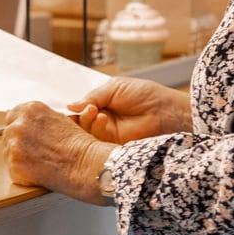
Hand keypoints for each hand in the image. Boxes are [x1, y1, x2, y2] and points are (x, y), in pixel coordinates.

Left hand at [4, 101, 111, 204]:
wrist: (84, 163)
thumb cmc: (77, 144)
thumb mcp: (58, 119)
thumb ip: (39, 118)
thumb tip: (24, 120)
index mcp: (30, 110)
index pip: (12, 116)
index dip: (20, 128)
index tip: (27, 136)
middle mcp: (19, 124)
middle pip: (8, 134)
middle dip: (19, 143)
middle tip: (37, 152)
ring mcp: (14, 144)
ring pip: (8, 152)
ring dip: (20, 158)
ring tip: (40, 162)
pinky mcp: (14, 164)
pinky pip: (13, 170)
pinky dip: (22, 173)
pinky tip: (38, 171)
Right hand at [66, 77, 192, 143]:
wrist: (165, 110)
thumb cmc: (144, 95)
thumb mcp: (115, 88)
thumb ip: (93, 96)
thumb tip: (69, 105)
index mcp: (102, 106)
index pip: (81, 110)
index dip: (74, 110)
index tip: (69, 107)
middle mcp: (102, 121)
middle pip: (80, 123)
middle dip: (80, 116)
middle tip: (86, 108)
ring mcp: (107, 135)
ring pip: (86, 133)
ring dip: (87, 121)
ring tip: (94, 111)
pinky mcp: (113, 146)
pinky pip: (97, 141)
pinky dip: (96, 128)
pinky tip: (102, 119)